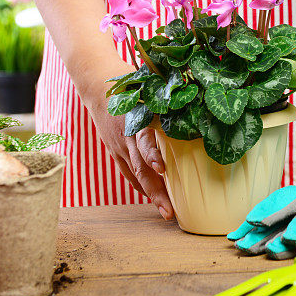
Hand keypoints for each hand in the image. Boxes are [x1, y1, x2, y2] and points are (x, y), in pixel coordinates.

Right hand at [79, 57, 173, 219]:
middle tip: (170, 210)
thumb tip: (199, 102)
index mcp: (135, 119)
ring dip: (151, 194)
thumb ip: (169, 98)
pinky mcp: (114, 150)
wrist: (96, 85)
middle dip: (156, 190)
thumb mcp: (149, 87)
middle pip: (141, 167)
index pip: (143, 141)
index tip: (162, 169)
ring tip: (167, 212)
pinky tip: (152, 198)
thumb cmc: (131, 83)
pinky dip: (140, 186)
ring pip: (135, 174)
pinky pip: (127, 172)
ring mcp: (118, 146)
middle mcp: (126, 136)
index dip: (152, 155)